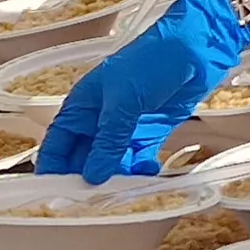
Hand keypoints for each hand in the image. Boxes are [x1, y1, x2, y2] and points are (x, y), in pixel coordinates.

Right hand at [38, 0, 249, 178]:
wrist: (197, 47)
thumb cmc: (153, 59)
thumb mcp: (123, 99)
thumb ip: (108, 139)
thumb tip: (92, 175)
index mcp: (81, 107)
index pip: (57, 145)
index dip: (52, 171)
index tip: (53, 197)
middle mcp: (98, 121)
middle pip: (82, 161)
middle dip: (86, 181)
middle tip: (93, 202)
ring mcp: (124, 129)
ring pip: (110, 165)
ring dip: (116, 179)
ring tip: (126, 189)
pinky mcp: (149, 134)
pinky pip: (137, 161)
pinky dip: (140, 172)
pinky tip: (147, 174)